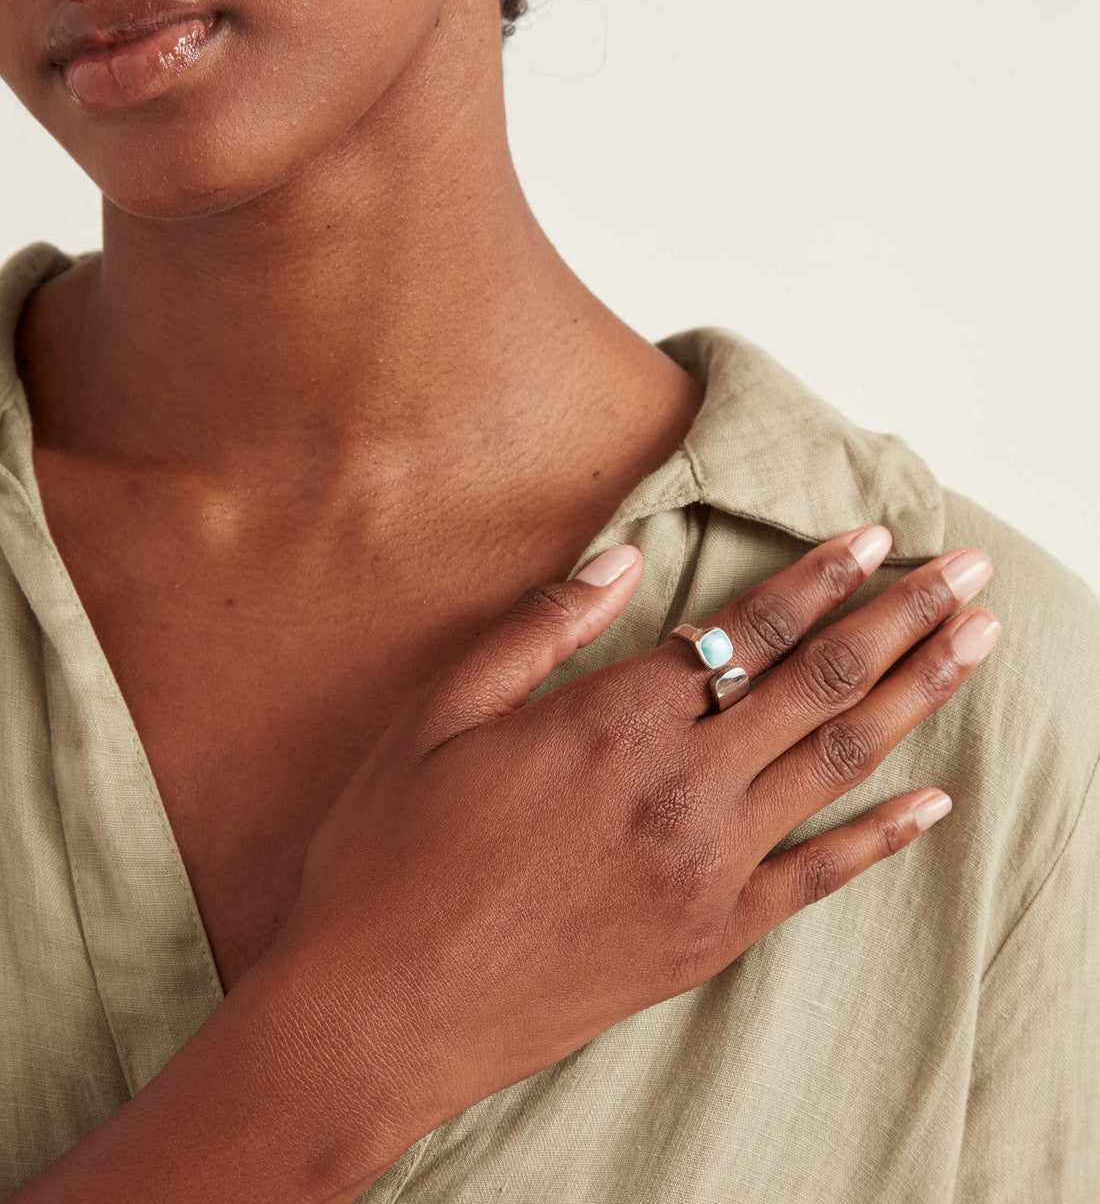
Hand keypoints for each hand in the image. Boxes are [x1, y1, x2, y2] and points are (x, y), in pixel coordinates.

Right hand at [272, 525, 998, 1190]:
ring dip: (914, 695)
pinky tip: (934, 800)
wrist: (378, 1011)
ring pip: (834, 764)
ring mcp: (703, 869)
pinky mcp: (707, 939)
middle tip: (970, 573)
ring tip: (975, 644)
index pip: (746, 630)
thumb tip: (620, 561)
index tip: (880, 537)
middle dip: (902, 617)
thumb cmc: (392, 853)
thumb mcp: (439, 713)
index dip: (820, 578)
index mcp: (610, 721)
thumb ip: (539, 631)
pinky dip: (883, 836)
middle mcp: (677, 788)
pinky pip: (818, 878)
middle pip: (816, 684)